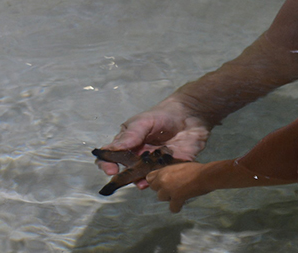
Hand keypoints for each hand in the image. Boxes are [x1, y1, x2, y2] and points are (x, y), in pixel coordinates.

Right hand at [96, 98, 210, 188]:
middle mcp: (139, 157)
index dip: (107, 165)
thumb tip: (111, 150)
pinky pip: (164, 178)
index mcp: (128, 144)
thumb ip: (131, 135)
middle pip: (127, 172)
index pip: (111, 157)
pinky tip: (160, 178)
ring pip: (144, 178)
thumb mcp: (144, 121)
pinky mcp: (171, 168)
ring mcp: (154, 164)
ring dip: (142, 182)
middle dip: (125, 178)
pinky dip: (161, 181)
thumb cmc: (163, 115)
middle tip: (129, 178)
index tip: (111, 170)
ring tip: (144, 182)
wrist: (190, 114)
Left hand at [146, 162, 210, 212]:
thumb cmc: (196, 169)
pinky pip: (172, 208)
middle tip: (173, 188)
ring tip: (180, 194)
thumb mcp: (178, 167)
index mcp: (164, 171)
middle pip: (154, 189)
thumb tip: (166, 179)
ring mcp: (168, 189)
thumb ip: (169, 173)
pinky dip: (177, 207)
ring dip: (169, 197)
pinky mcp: (176, 198)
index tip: (163, 183)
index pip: (149, 178)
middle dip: (162, 189)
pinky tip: (183, 202)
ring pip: (161, 198)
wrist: (205, 175)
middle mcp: (163, 180)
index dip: (156, 181)